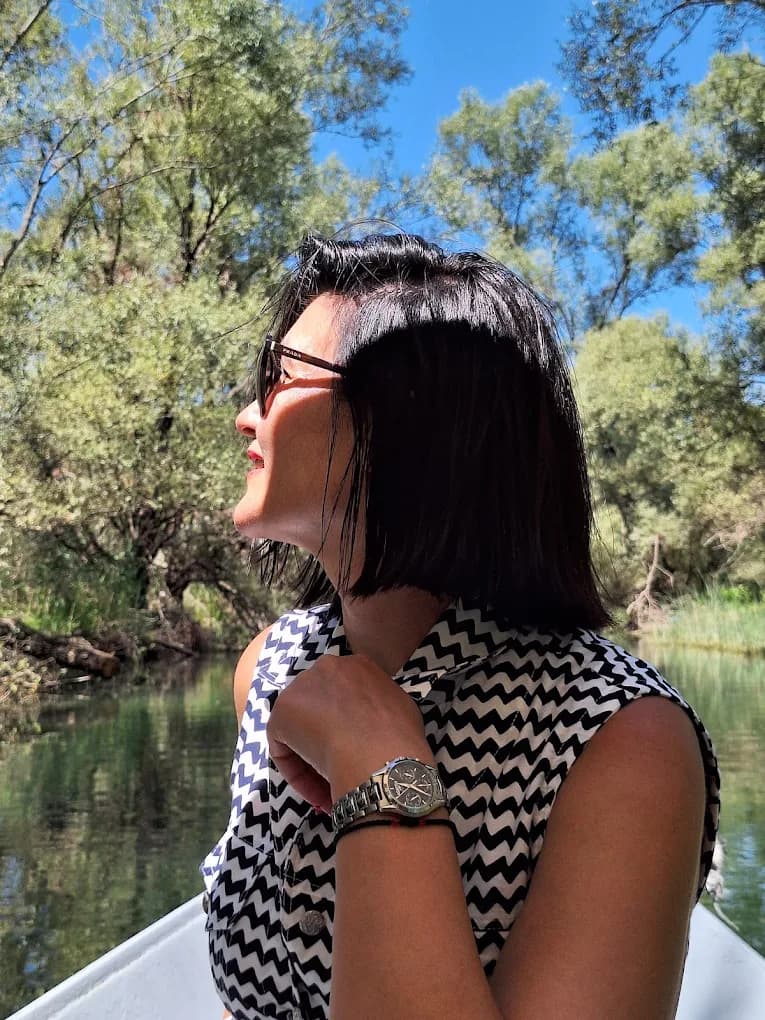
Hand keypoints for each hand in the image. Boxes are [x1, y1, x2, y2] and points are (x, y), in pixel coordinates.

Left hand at [266, 653, 431, 813]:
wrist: (381, 756)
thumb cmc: (400, 737)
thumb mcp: (401, 709)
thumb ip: (381, 707)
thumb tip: (374, 723)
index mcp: (357, 665)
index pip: (345, 697)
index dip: (351, 728)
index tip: (359, 753)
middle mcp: (326, 667)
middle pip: (320, 708)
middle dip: (328, 739)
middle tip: (342, 770)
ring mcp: (301, 688)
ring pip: (302, 729)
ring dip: (313, 758)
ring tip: (332, 788)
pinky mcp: (280, 713)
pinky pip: (286, 749)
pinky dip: (299, 774)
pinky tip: (319, 793)